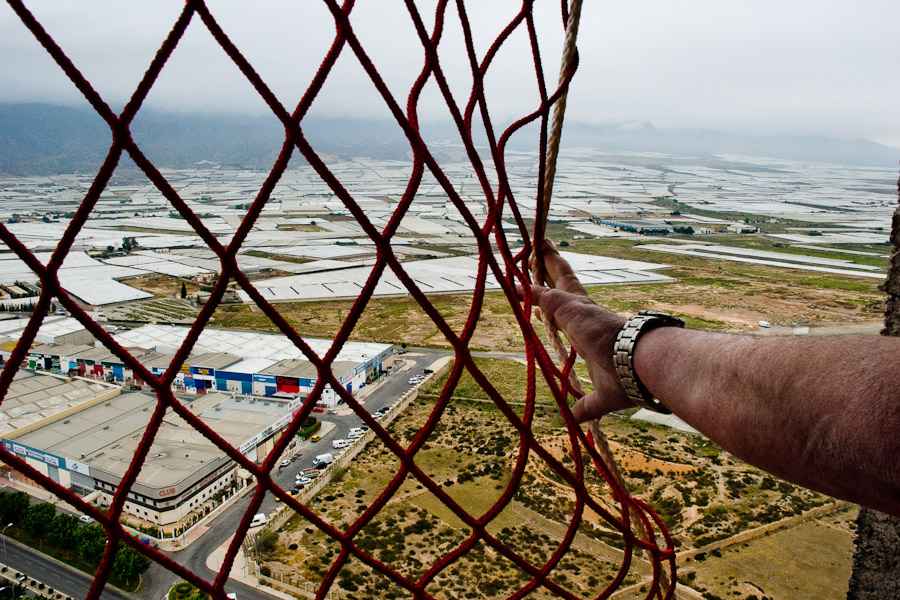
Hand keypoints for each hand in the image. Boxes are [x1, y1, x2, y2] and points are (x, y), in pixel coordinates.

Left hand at [526, 241, 633, 421]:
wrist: (639, 366)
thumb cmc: (630, 380)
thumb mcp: (603, 396)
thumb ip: (588, 405)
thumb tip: (576, 418)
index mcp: (594, 332)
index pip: (574, 312)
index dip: (560, 304)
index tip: (547, 297)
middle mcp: (587, 315)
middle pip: (566, 285)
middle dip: (555, 269)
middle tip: (543, 251)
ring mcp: (578, 310)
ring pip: (557, 280)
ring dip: (547, 262)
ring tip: (537, 243)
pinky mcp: (568, 308)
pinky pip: (542, 294)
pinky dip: (529, 289)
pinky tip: (517, 281)